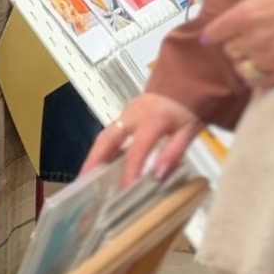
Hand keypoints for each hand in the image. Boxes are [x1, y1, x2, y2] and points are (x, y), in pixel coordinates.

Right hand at [82, 93, 201, 186]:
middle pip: (107, 139)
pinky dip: (101, 149)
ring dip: (93, 156)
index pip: (136, 150)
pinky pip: (109, 133)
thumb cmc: (187, 108)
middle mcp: (132, 116)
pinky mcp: (123, 114)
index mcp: (152, 121)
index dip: (129, 172)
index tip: (124, 193)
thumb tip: (158, 176)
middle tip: (83, 182)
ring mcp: (125, 113)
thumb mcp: (189, 131)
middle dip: (94, 161)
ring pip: (104, 135)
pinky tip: (99, 165)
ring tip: (85, 177)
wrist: (181, 80)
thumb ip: (174, 152)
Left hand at [201, 0, 273, 90]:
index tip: (208, 38)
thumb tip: (243, 13)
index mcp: (242, 15)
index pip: (214, 32)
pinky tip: (260, 74)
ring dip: (244, 64)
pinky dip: (258, 80)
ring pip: (242, 69)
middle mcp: (250, 38)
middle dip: (233, 47)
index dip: (212, 35)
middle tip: (240, 43)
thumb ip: (251, 6)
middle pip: (228, 51)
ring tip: (250, 60)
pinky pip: (262, 82)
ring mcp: (267, 57)